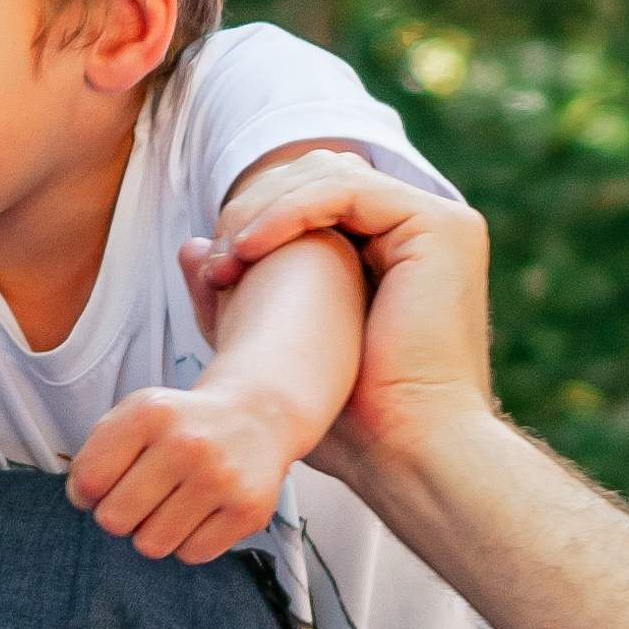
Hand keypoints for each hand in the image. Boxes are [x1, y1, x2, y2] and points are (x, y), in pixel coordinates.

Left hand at [65, 384, 298, 559]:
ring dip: (152, 533)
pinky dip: (188, 542)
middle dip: (118, 516)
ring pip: (152, 545)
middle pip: (115, 520)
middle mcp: (187, 444)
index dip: (86, 493)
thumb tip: (82, 499)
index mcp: (150, 414)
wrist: (256, 418)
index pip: (89, 481)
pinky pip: (191, 555)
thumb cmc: (180, 425)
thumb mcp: (134, 416)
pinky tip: (199, 513)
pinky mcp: (248, 511)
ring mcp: (221, 479)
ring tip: (170, 505)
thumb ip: (96, 453)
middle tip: (138, 498)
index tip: (105, 486)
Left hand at [199, 154, 495, 497]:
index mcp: (390, 249)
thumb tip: (189, 246)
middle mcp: (415, 230)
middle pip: (316, 175)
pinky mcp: (439, 226)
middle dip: (253, 209)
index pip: (310, 197)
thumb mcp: (274, 343)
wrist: (403, 453)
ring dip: (262, 211)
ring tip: (227, 262)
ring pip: (326, 175)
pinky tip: (250, 250)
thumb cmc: (350, 421)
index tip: (211, 271)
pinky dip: (287, 213)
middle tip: (215, 264)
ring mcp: (435, 223)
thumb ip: (235, 294)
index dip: (254, 218)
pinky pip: (345, 190)